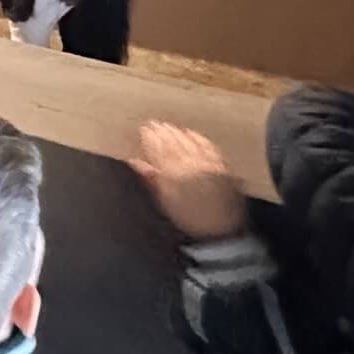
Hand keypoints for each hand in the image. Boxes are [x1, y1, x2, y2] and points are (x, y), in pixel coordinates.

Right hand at [129, 121, 247, 239]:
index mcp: (172, 173)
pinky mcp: (220, 165)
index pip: (158, 150)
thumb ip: (150, 178)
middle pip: (173, 143)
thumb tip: (134, 160)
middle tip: (153, 123)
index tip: (143, 128)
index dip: (150, 138)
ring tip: (168, 126)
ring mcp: (206, 163)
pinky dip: (198, 137)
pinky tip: (191, 132)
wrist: (219, 230)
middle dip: (162, 132)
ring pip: (188, 142)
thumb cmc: (187, 219)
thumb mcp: (164, 201)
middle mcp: (189, 164)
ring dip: (177, 132)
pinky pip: (207, 145)